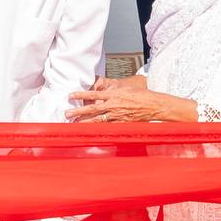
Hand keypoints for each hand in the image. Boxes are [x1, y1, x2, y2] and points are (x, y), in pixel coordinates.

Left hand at [65, 77, 189, 123]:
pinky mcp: (121, 123)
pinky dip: (98, 129)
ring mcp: (117, 116)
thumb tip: (103, 92)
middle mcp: (113, 105)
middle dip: (78, 111)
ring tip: (74, 124)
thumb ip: (112, 91)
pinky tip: (90, 131)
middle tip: (67, 113)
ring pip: (97, 120)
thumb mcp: (124, 89)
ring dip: (84, 122)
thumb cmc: (140, 96)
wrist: (153, 105)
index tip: (70, 95)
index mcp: (113, 95)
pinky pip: (107, 127)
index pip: (93, 94)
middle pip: (92, 109)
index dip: (81, 94)